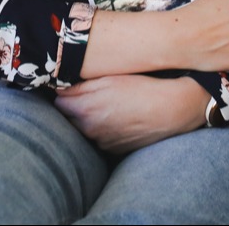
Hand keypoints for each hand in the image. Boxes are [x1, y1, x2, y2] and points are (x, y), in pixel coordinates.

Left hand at [54, 74, 209, 152]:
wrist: (170, 110)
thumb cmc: (141, 88)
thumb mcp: (110, 78)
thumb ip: (81, 86)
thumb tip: (59, 89)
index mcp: (84, 109)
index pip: (58, 103)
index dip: (66, 94)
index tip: (73, 87)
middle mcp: (89, 130)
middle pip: (69, 118)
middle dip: (74, 108)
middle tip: (91, 94)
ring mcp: (101, 142)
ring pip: (85, 129)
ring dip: (90, 119)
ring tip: (111, 105)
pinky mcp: (113, 150)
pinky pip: (101, 138)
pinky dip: (105, 129)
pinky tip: (120, 117)